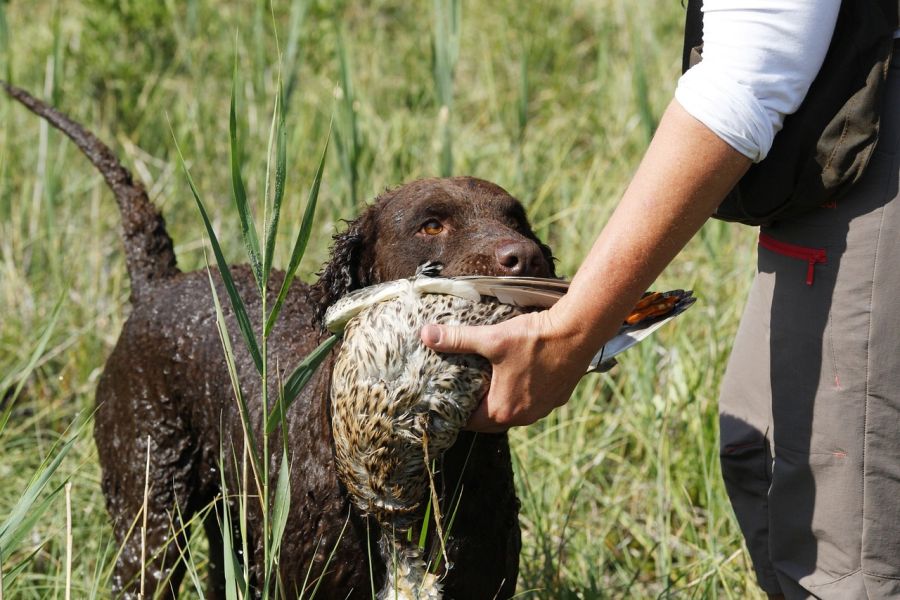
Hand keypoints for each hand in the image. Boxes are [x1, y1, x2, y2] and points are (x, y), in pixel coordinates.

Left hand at [420, 306, 597, 431]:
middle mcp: (524, 416)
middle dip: (478, 409)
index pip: (470, 422)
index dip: (456, 413)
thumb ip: (456, 339)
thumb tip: (426, 335)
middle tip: (464, 392)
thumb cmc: (534, 339)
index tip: (446, 402)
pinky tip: (520, 374)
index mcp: (503, 410)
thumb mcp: (491, 339)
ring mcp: (544, 408)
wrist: (577, 332)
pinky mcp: (558, 397)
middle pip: (492, 420)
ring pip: (515, 411)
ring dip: (502, 401)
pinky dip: (524, 393)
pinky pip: (534, 402)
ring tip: (489, 383)